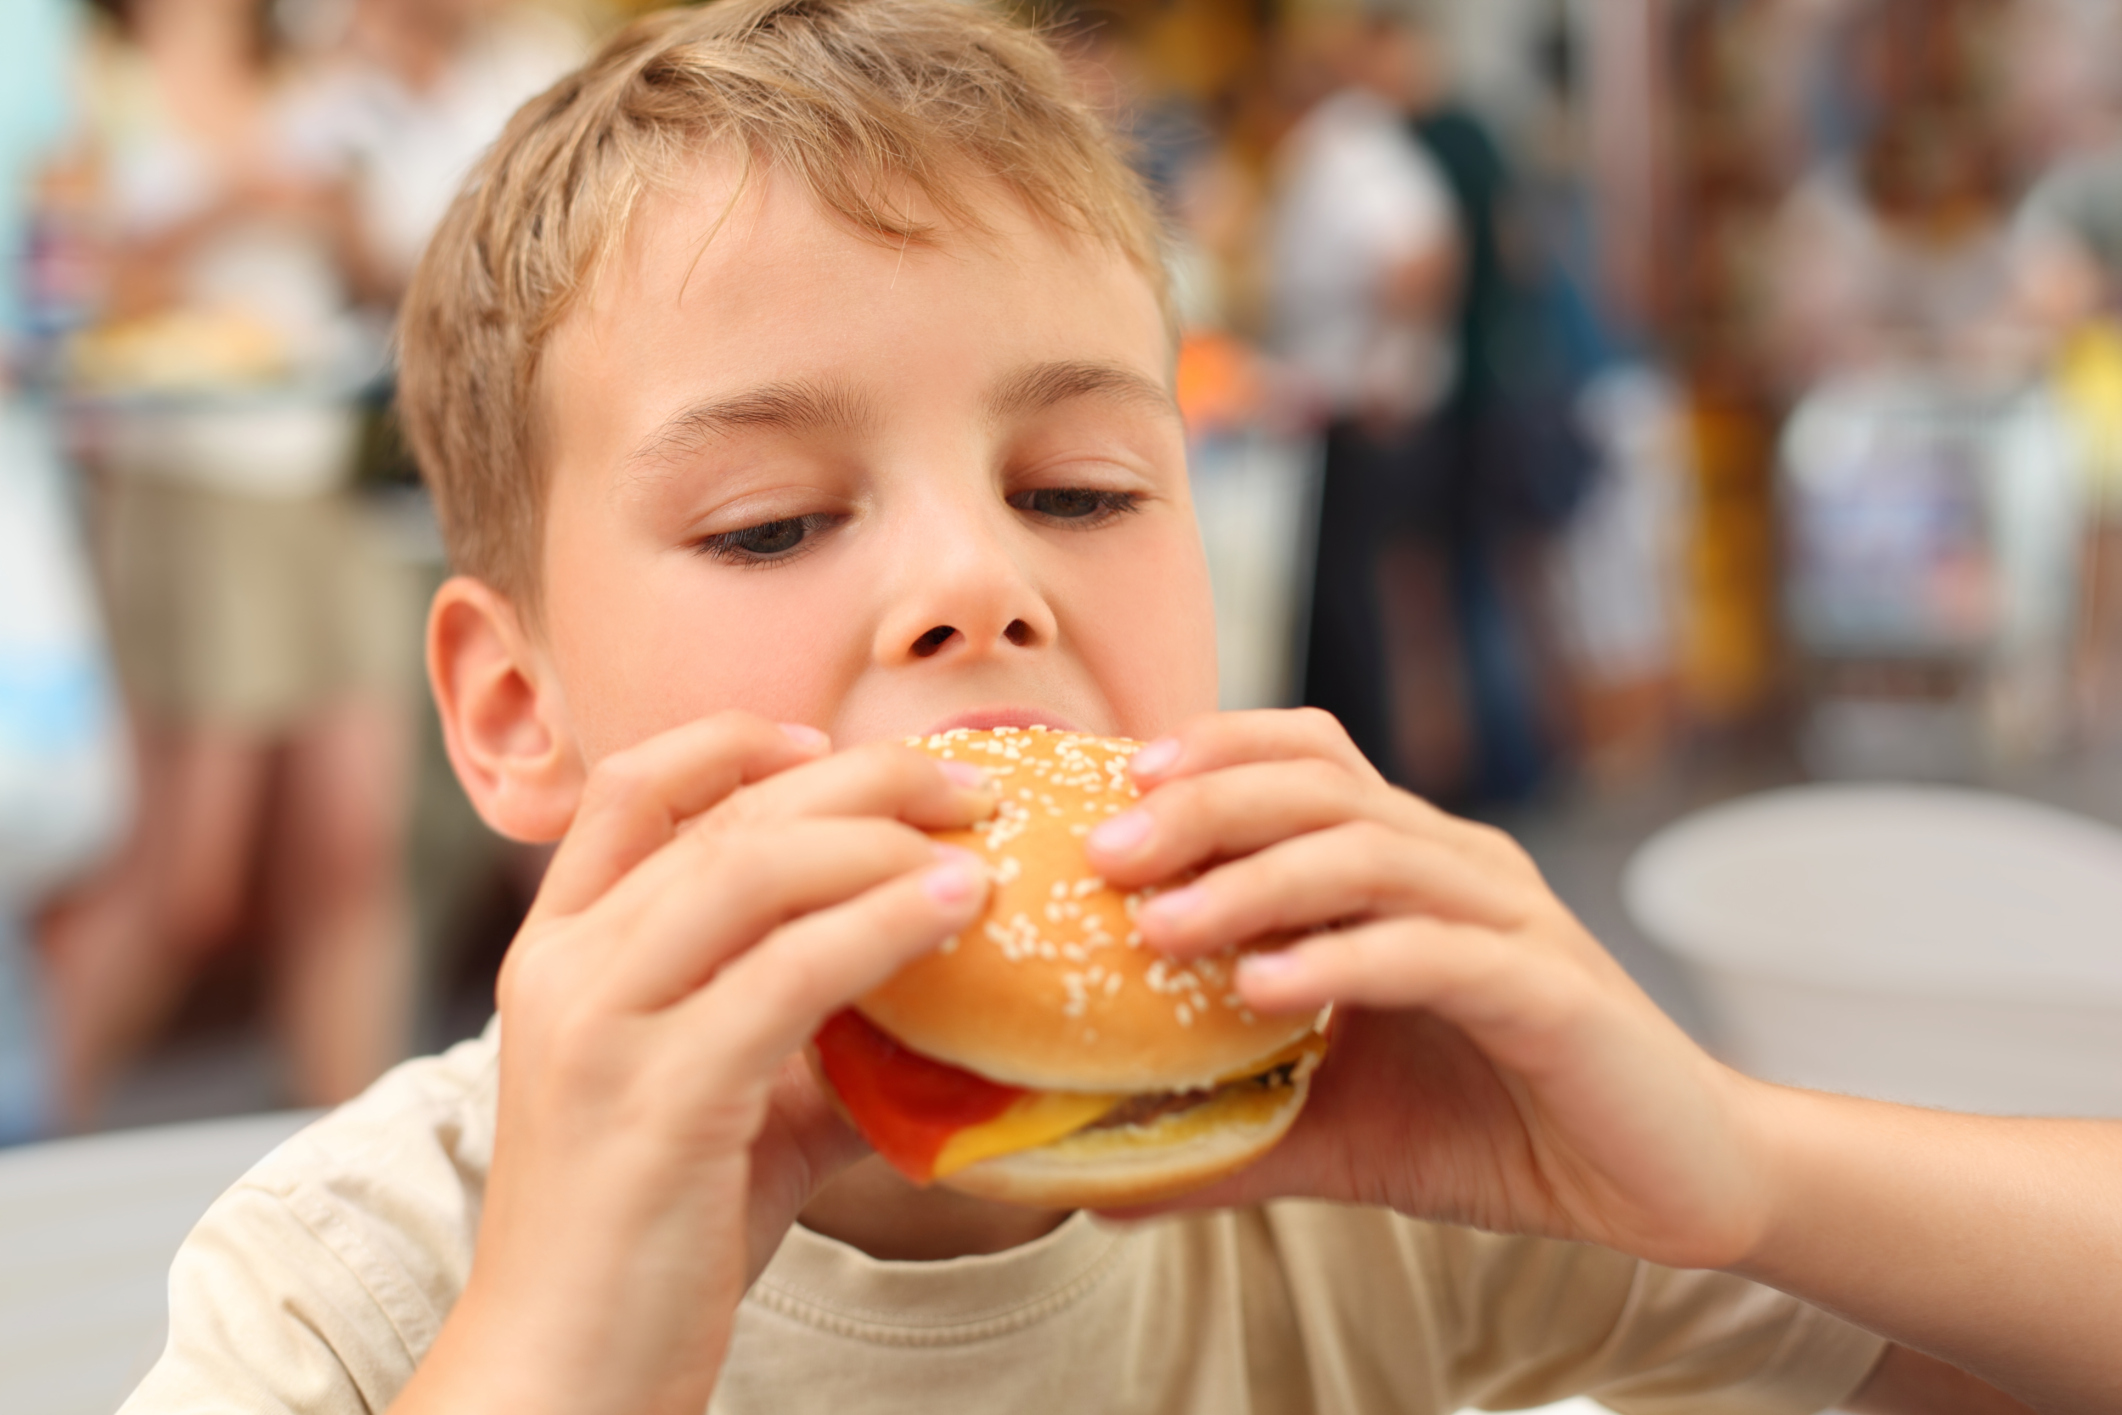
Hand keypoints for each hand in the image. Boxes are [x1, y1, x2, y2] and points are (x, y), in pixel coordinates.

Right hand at [392, 713, 994, 1414]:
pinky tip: (956, 913)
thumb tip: (934, 1004)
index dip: (734, 743)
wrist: (566, 1375)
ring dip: (885, 839)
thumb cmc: (650, 1240)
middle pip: (725, 814)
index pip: (631, 788)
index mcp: (558, 953)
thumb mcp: (724, 1107)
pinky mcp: (661, 1097)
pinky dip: (884, 925)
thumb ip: (804, 1037)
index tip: (828, 743)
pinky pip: (790, 973)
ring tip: (980, 843)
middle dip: (859, 780)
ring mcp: (601, 1028)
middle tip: (968, 787)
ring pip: (756, 870)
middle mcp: (564, 970)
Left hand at [1086, 709, 1770, 1270]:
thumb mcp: (1337, 1129)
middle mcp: (1458, 867)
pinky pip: (1434, 953)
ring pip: (1370, 853)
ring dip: (1254, 882)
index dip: (1213, 751)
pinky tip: (1264, 991)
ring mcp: (1510, 921)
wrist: (1673, 1184)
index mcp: (1411, 866)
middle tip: (1104, 853)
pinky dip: (1342, 962)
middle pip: (1321, 785)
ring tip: (1158, 927)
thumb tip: (1094, 1178)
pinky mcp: (1551, 993)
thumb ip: (1227, 1135)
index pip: (1309, 757)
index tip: (1110, 789)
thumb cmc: (1504, 1130)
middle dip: (1204, 805)